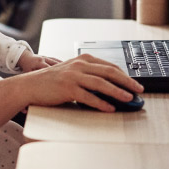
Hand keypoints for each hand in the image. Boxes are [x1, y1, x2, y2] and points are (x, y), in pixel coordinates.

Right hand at [21, 53, 143, 112]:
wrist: (31, 85)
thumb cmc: (51, 81)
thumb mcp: (72, 72)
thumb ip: (88, 75)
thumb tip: (110, 86)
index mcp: (81, 59)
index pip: (109, 65)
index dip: (124, 74)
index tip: (134, 83)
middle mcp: (78, 65)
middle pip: (108, 72)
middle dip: (126, 81)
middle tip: (138, 90)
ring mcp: (73, 76)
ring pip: (101, 83)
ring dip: (117, 91)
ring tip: (128, 98)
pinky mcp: (67, 89)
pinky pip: (88, 96)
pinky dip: (101, 103)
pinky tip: (109, 108)